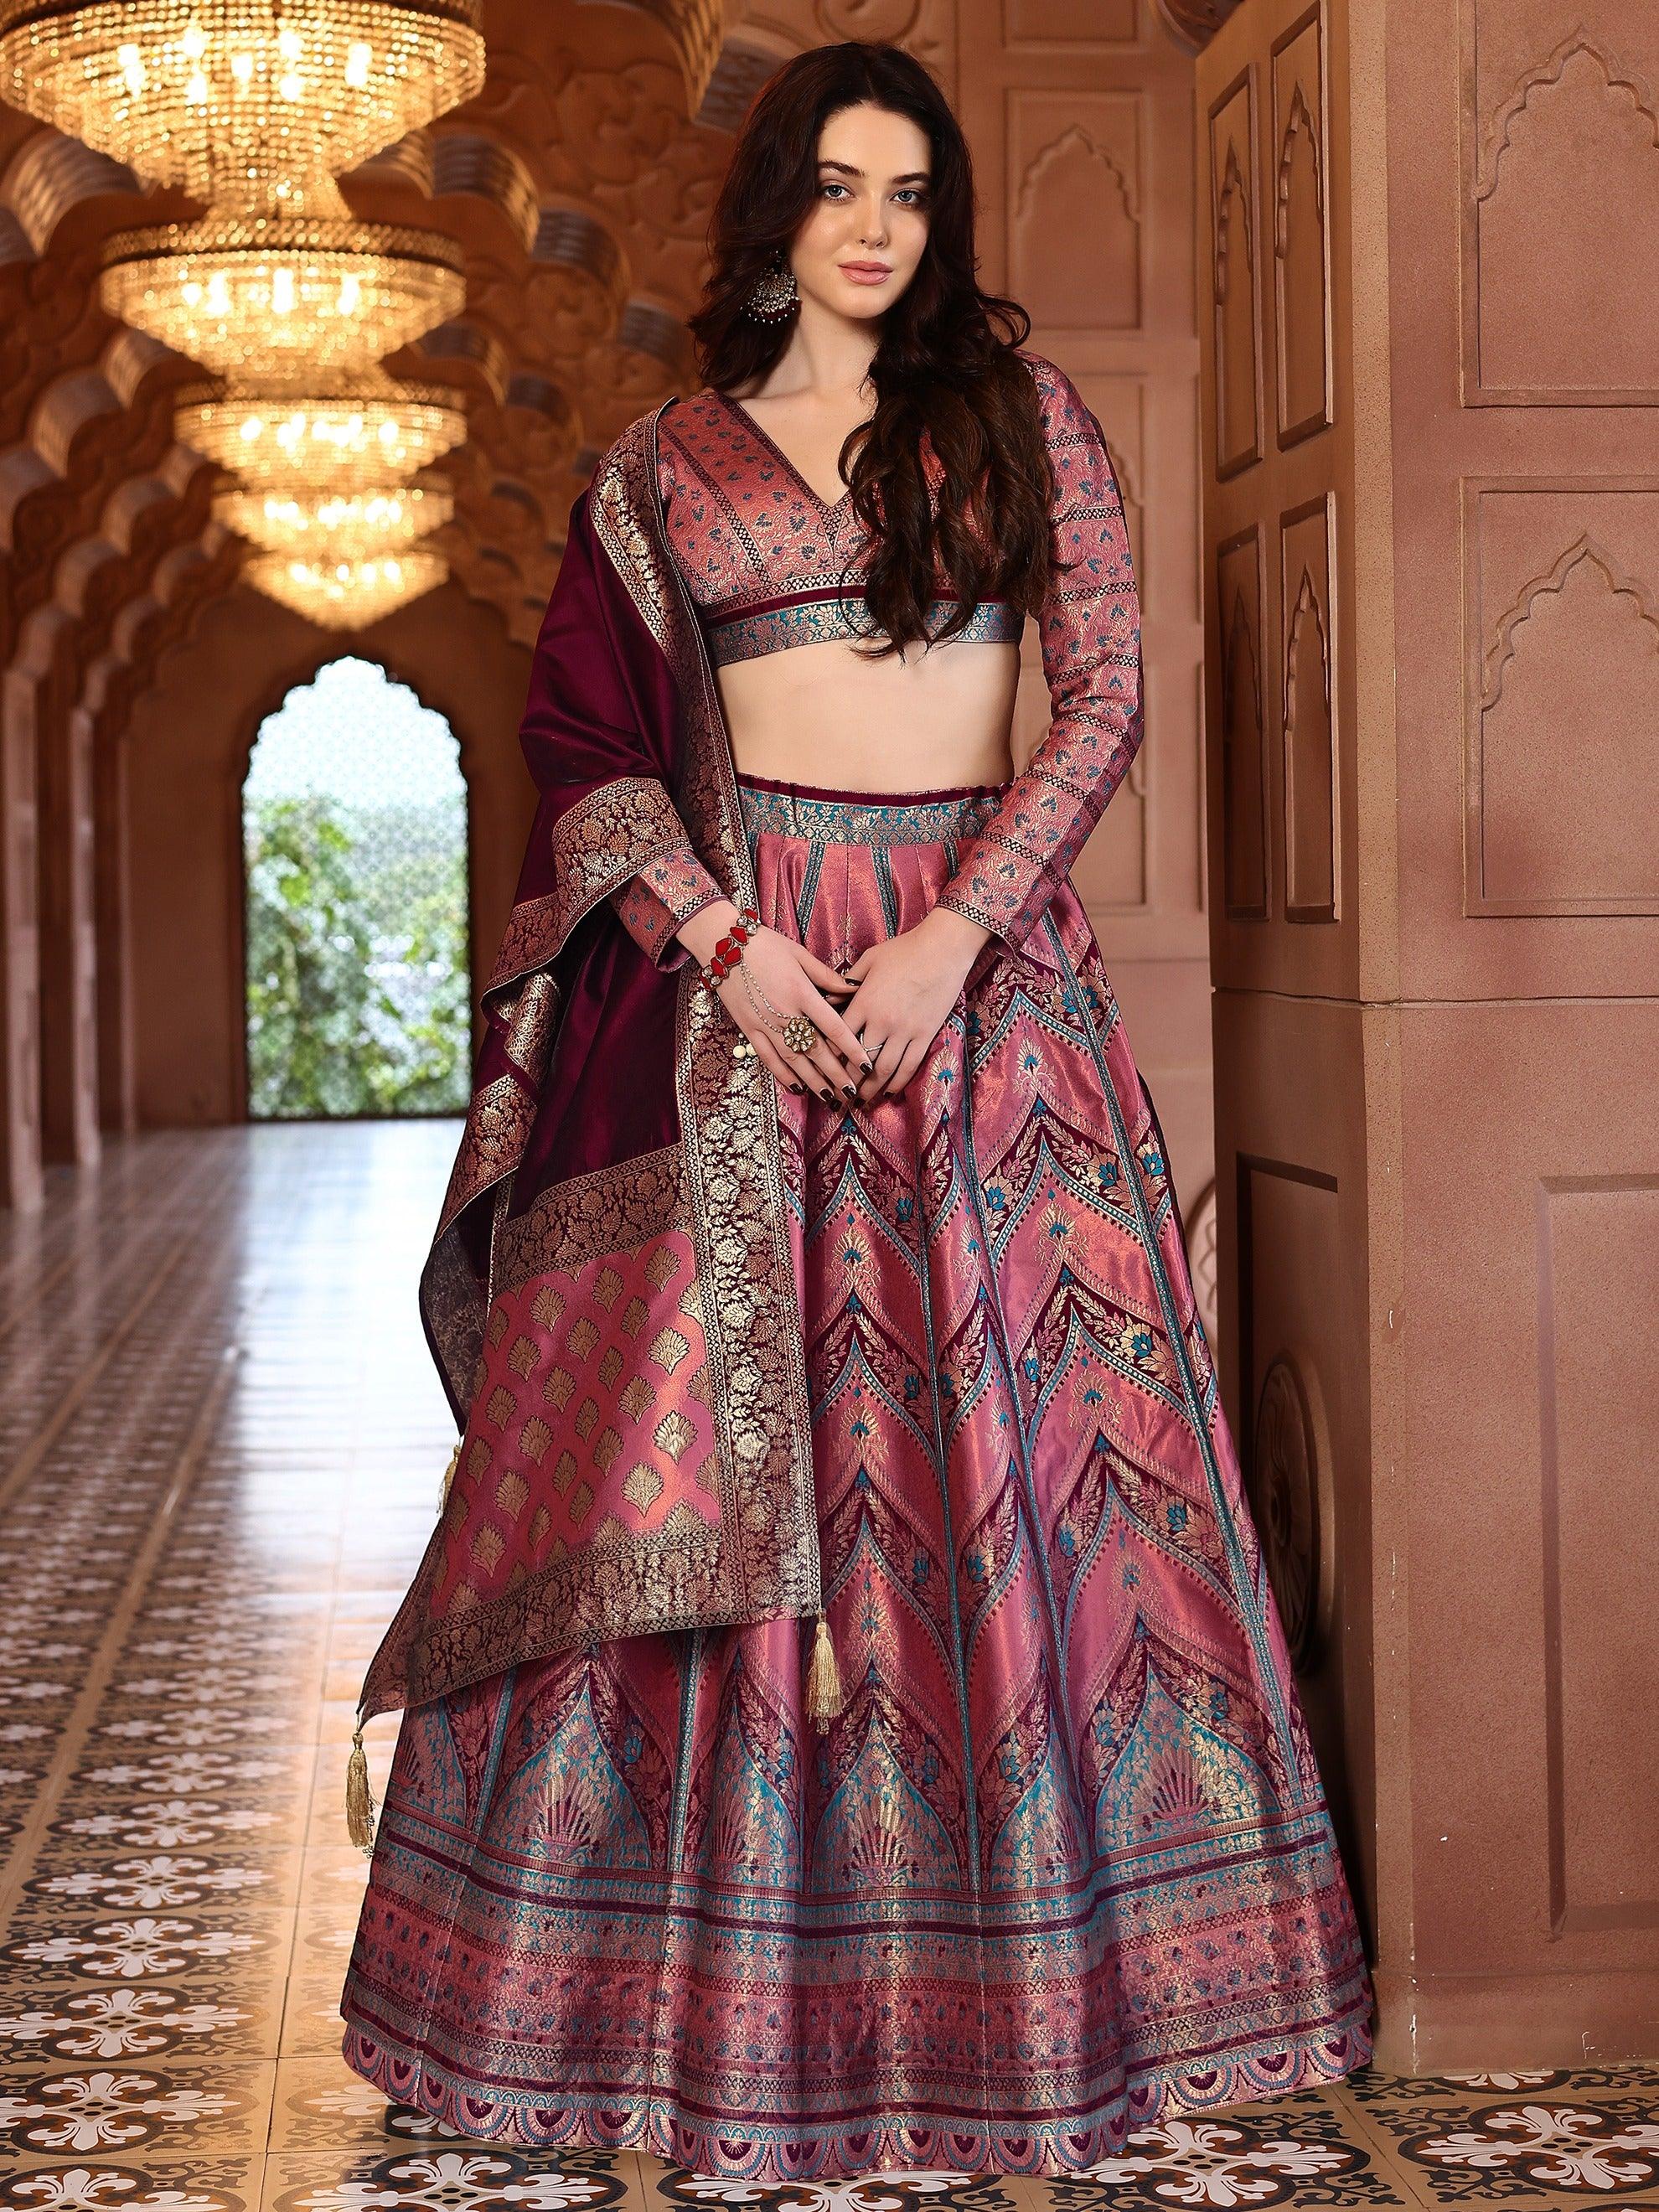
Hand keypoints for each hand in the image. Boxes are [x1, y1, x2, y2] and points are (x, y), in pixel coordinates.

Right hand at [679, 900, 870, 1101]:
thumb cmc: (766, 945)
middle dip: (835, 1074)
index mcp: (801, 992)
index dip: (852, 1049)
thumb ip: (827, 976)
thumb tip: (854, 989)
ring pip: (793, 1060)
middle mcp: (784, 1013)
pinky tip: (797, 1088)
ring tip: (830, 1098)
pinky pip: (767, 1058)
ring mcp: (764, 1024)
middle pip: (815, 1051)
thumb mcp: (800, 954)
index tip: (866, 1065)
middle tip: (852, 1092)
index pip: (833, 1027)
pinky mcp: (748, 1029)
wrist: (722, 944)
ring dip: (813, 1082)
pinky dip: (782, 1075)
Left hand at [840, 906, 990, 1098]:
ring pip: (883, 1070)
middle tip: (836, 1096)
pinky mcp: (925, 1035)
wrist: (943, 950)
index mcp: (864, 1003)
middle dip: (845, 1081)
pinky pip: (909, 1066)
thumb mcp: (869, 960)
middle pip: (858, 1061)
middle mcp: (882, 1022)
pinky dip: (897, 1083)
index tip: (821, 1068)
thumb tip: (828, 997)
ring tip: (859, 1102)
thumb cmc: (903, 950)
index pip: (839, 1038)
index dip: (828, 1056)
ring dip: (869, 1090)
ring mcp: (905, 1031)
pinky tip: (887, 1092)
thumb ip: (847, 982)